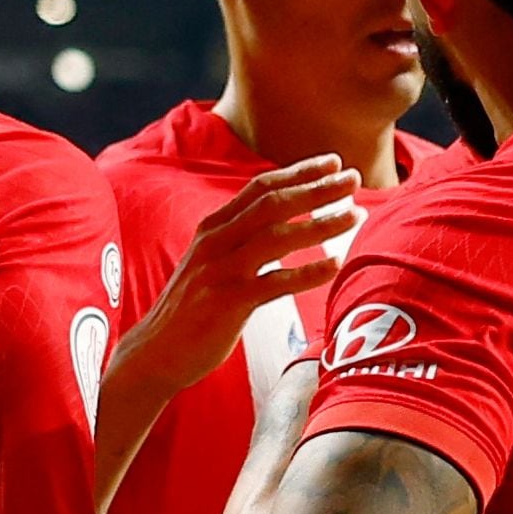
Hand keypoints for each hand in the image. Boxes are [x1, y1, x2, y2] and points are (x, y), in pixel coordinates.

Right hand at [123, 157, 361, 394]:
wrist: (156, 352)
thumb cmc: (193, 309)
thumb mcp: (212, 263)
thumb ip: (241, 240)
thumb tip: (282, 224)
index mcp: (212, 228)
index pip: (259, 188)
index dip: (298, 172)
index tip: (333, 161)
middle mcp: (215, 241)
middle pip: (273, 204)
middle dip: (317, 188)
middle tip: (355, 178)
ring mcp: (220, 270)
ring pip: (278, 237)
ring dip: (322, 223)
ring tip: (356, 215)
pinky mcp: (227, 302)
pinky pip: (276, 282)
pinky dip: (309, 272)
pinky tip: (337, 264)